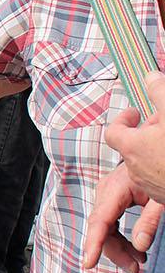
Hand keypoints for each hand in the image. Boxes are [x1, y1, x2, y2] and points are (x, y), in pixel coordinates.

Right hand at [83, 162, 162, 272]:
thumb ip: (150, 221)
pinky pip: (109, 223)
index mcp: (117, 187)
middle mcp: (106, 190)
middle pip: (101, 228)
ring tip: (137, 262)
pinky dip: (119, 239)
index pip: (100, 221)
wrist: (158, 154)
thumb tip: (140, 245)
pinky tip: (133, 250)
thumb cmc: (162, 172)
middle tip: (134, 269)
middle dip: (115, 251)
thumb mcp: (162, 199)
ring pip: (104, 228)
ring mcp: (107, 195)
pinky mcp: (112, 200)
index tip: (88, 263)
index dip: (93, 243)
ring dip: (118, 247)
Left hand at [105, 72, 164, 204]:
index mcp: (132, 147)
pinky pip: (160, 177)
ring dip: (156, 149)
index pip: (113, 132)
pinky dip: (164, 165)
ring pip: (146, 162)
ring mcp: (150, 185)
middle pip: (132, 146)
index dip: (123, 119)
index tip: (134, 113)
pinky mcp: (164, 196)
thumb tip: (150, 77)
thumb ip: (158, 92)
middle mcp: (135, 169)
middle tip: (162, 122)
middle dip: (146, 132)